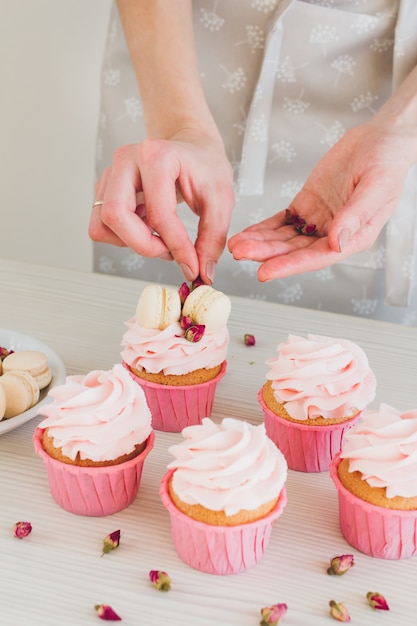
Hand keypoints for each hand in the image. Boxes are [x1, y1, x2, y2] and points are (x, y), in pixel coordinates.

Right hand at [89, 129, 234, 282]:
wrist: (191, 147)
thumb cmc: (204, 166)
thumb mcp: (221, 200)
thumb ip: (212, 237)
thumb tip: (202, 272)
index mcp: (157, 156)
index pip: (158, 213)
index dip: (176, 247)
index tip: (191, 266)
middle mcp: (126, 161)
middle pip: (115, 216)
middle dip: (144, 245)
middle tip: (169, 253)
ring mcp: (111, 174)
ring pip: (103, 224)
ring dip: (130, 242)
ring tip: (159, 239)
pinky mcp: (105, 189)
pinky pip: (102, 225)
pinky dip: (123, 237)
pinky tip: (146, 230)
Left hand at [228, 121, 413, 280]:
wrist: (381, 138)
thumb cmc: (388, 161)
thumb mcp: (377, 186)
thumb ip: (355, 215)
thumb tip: (336, 242)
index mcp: (354, 237)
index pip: (317, 257)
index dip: (290, 265)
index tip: (265, 272)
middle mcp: (333, 234)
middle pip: (294, 250)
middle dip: (266, 253)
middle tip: (240, 253)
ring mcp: (318, 221)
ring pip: (284, 238)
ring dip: (260, 243)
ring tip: (236, 245)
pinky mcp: (306, 206)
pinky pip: (282, 222)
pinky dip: (263, 228)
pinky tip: (247, 234)